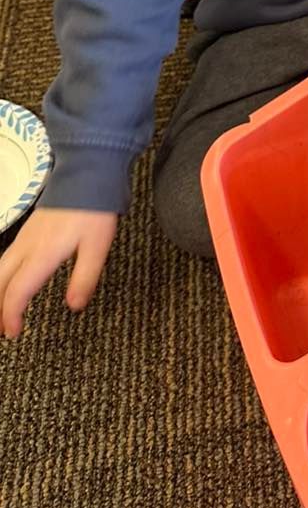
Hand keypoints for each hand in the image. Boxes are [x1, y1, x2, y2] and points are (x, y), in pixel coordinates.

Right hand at [0, 206, 116, 337]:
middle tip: (2, 328)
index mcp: (43, 254)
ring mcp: (25, 237)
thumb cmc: (93, 210)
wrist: (87, 174)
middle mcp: (27, 247)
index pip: (18, 291)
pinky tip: (9, 281)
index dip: (11, 315)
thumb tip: (74, 306)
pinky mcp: (28, 231)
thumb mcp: (98, 247)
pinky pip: (6, 258)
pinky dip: (2, 276)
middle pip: (0, 282)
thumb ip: (85, 277)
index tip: (13, 332)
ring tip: (2, 311)